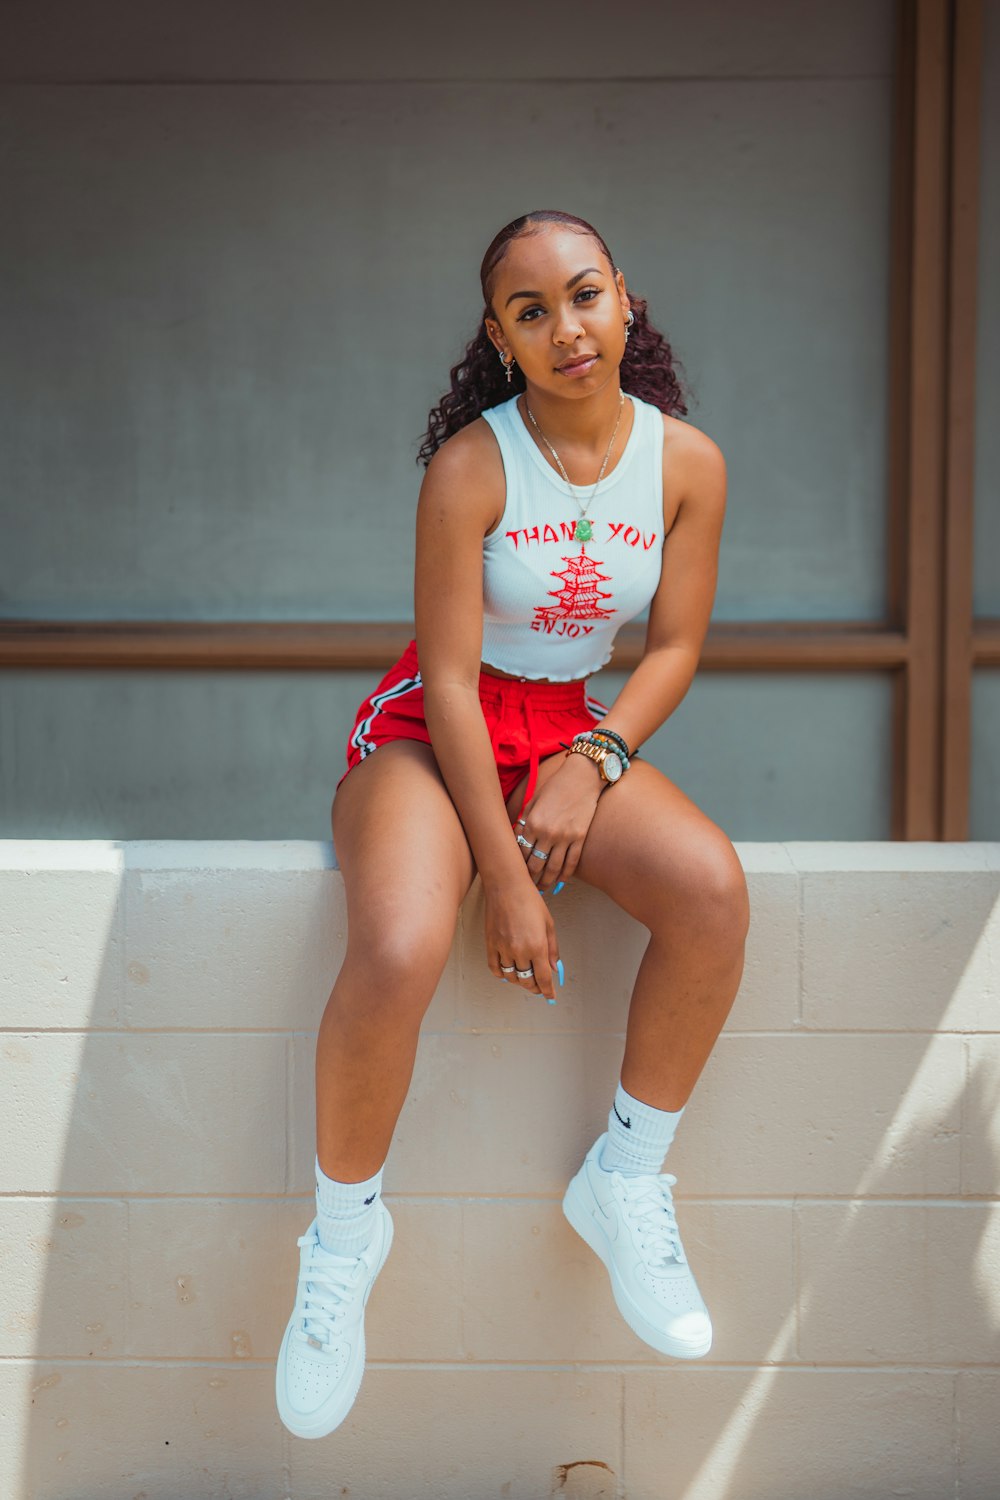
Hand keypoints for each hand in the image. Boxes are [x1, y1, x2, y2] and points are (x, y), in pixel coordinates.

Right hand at [485, 877, 560, 1000]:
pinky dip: (502, 975)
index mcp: (537, 946)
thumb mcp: (548, 924)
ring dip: (520, 982)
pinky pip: (495, 968)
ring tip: (525, 979)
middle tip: (539, 988)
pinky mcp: (490, 944)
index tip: (550, 997)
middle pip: (527, 980)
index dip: (548, 991)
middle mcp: (519, 950)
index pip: (543, 978)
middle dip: (535, 988)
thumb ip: (552, 949)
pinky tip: (509, 972)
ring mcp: (503, 948)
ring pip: (511, 976)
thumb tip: (553, 968)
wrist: (506, 886)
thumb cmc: (530, 901)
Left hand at [514, 753, 602, 891]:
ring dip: (546, 881)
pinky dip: (565, 875)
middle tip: (527, 887)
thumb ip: (524, 821)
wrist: (582, 777)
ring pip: (553, 868)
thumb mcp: (533, 801)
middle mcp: (547, 833)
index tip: (514, 874)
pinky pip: (571, 862)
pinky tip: (560, 881)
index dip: (516, 866)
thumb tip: (515, 839)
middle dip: (530, 879)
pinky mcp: (580, 838)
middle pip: (535, 865)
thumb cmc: (555, 786)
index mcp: (532, 823)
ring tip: (542, 888)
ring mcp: (565, 837)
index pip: (520, 853)